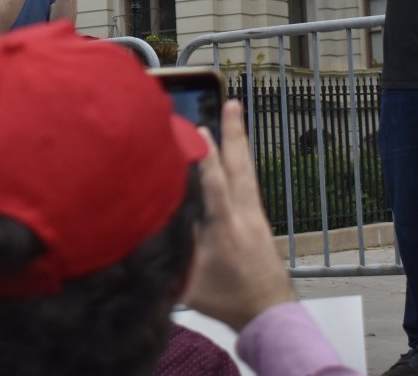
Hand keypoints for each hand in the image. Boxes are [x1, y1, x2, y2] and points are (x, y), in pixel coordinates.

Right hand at [183, 100, 295, 330]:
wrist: (270, 314)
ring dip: (239, 142)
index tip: (196, 131)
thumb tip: (147, 230)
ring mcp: (255, 216)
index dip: (205, 158)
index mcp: (225, 229)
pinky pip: (250, 182)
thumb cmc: (229, 301)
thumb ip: (173, 253)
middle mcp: (244, 216)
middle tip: (232, 104)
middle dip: (232, 134)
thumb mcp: (192, 283)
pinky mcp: (260, 221)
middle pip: (238, 167)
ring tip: (235, 114)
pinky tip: (238, 152)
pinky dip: (242, 162)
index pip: (214, 186)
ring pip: (247, 171)